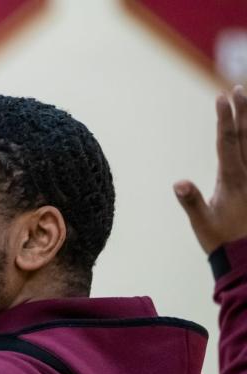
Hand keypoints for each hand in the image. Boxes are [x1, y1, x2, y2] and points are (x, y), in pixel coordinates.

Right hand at [175, 86, 246, 253]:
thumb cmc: (222, 240)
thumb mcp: (203, 223)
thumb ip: (191, 201)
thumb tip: (178, 182)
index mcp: (233, 179)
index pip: (227, 142)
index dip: (224, 118)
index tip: (222, 97)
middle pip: (245, 136)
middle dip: (242, 111)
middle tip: (238, 89)